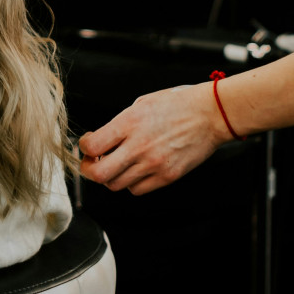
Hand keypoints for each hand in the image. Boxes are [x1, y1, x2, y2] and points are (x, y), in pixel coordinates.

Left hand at [77, 81, 228, 195]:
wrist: (210, 115)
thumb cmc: (177, 105)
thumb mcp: (141, 104)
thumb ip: (119, 124)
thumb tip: (100, 140)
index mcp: (129, 123)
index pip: (91, 147)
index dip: (83, 148)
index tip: (87, 144)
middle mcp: (139, 147)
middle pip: (99, 175)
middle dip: (89, 170)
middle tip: (92, 162)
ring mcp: (154, 164)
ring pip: (116, 185)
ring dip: (111, 176)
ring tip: (117, 163)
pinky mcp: (167, 177)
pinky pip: (137, 190)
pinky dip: (131, 182)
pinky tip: (136, 169)